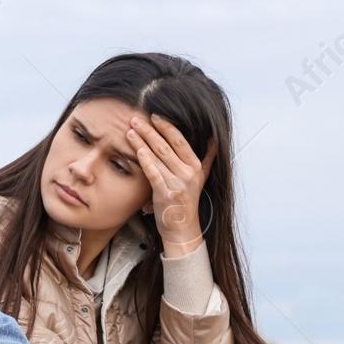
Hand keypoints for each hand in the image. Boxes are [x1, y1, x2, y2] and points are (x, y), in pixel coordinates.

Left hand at [128, 113, 217, 251]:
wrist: (182, 228)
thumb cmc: (186, 202)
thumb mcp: (201, 178)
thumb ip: (207, 157)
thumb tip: (213, 138)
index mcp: (196, 166)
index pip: (180, 141)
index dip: (167, 127)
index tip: (155, 116)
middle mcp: (188, 172)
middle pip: (167, 146)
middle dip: (150, 130)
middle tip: (135, 118)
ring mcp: (177, 183)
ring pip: (158, 157)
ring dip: (142, 142)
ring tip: (130, 130)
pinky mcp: (165, 193)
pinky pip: (154, 173)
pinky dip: (146, 161)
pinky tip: (138, 151)